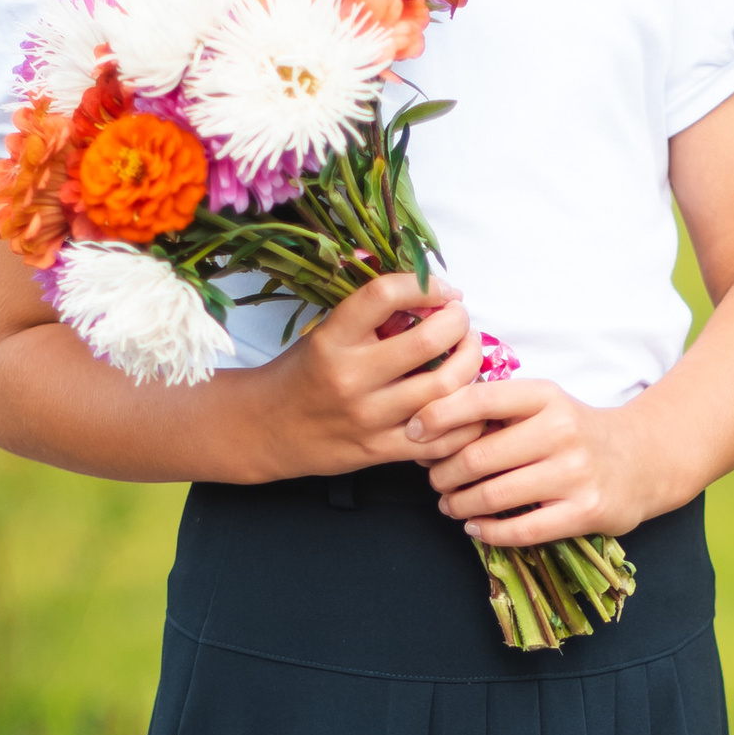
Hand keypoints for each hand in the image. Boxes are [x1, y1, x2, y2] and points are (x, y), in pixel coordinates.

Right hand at [254, 272, 481, 477]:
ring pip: (444, 389)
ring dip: (470, 364)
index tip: (442, 288)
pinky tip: (464, 400)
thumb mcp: (325, 335)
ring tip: (467, 354)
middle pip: (429, 340)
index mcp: (332, 339)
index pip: (384, 295)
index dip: (424, 283)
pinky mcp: (380, 451)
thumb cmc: (302, 375)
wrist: (264, 430)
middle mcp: (350, 377)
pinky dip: (465, 417)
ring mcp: (368, 417)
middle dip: (459, 323)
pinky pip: (442, 437)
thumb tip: (430, 296)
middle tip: (460, 320)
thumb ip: (372, 319)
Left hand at [413, 361, 664, 545]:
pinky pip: (520, 530)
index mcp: (546, 395)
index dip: (436, 417)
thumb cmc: (575, 431)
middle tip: (434, 480)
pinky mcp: (585, 512)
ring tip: (449, 504)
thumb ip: (495, 409)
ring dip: (459, 504)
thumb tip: (426, 424)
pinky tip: (475, 527)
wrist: (643, 460)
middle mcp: (562, 430)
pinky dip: (487, 532)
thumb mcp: (543, 405)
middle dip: (443, 473)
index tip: (413, 434)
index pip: (478, 399)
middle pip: (477, 456)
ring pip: (493, 495)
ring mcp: (575, 473)